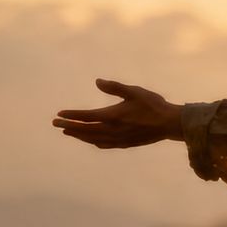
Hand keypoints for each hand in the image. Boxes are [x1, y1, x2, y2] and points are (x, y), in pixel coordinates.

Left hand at [53, 78, 183, 147]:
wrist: (170, 124)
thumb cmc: (153, 105)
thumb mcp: (134, 91)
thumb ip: (114, 87)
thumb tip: (97, 81)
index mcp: (113, 116)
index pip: (86, 116)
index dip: (72, 115)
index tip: (59, 114)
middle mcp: (112, 130)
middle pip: (85, 130)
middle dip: (69, 126)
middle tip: (56, 124)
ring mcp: (118, 139)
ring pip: (93, 139)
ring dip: (79, 135)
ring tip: (68, 132)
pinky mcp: (125, 143)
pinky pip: (104, 144)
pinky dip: (94, 142)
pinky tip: (91, 140)